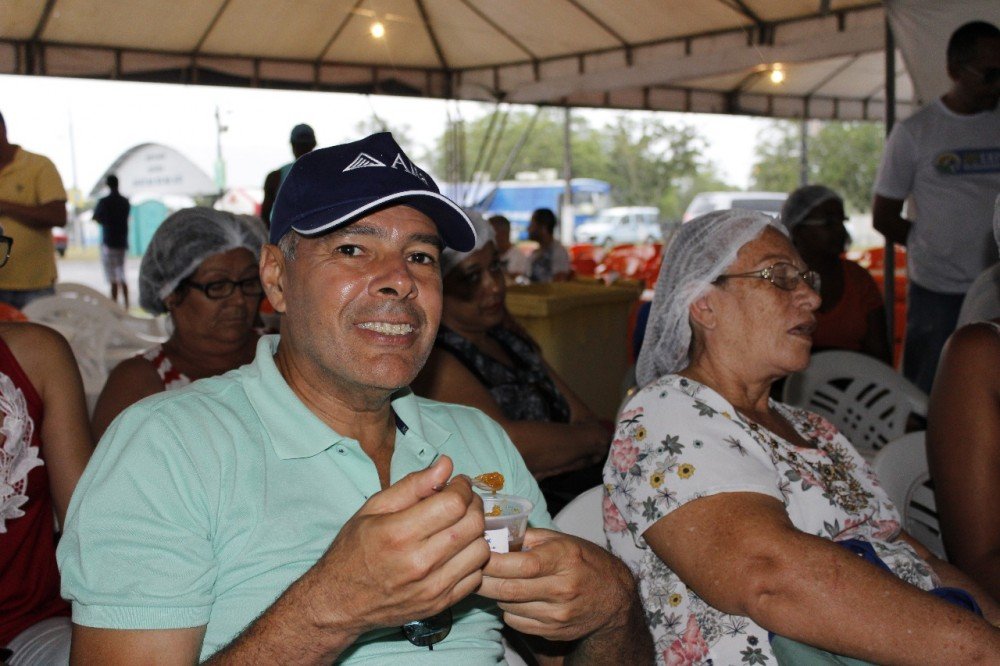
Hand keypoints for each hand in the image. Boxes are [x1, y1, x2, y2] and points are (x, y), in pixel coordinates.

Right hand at [294, 456, 490, 639]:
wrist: (340, 601)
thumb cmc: (354, 550)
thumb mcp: (374, 508)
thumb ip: (413, 485)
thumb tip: (446, 465)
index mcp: (399, 533)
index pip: (454, 504)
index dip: (462, 488)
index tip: (457, 484)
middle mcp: (419, 562)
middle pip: (472, 525)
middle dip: (473, 506)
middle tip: (462, 502)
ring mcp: (432, 587)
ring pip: (481, 552)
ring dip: (476, 534)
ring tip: (459, 527)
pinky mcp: (440, 604)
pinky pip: (475, 577)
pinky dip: (471, 560)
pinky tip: (455, 552)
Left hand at [478, 528, 637, 641]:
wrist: (613, 598)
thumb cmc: (584, 561)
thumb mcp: (563, 540)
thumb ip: (529, 537)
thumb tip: (495, 534)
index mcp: (565, 559)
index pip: (522, 564)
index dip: (494, 561)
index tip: (478, 552)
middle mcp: (563, 588)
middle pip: (510, 589)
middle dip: (483, 580)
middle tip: (472, 569)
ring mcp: (558, 614)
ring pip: (509, 607)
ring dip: (495, 594)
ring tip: (496, 581)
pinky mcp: (553, 631)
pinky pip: (516, 622)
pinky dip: (508, 609)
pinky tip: (515, 597)